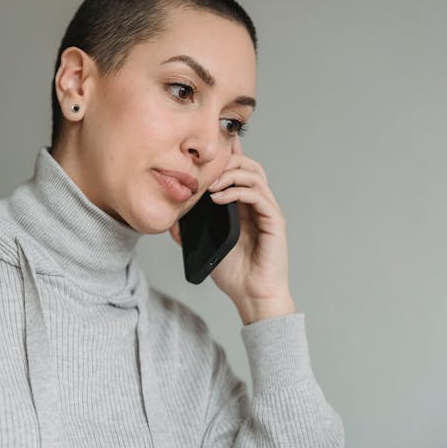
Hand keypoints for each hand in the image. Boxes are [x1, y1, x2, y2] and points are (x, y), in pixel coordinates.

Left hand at [170, 138, 294, 323]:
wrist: (253, 295)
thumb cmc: (234, 274)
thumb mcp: (206, 246)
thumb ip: (191, 230)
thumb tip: (172, 218)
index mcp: (245, 207)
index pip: (240, 172)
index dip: (227, 157)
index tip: (208, 152)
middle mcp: (259, 205)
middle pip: (250, 166)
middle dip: (227, 161)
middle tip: (206, 171)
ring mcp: (268, 211)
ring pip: (255, 175)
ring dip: (230, 174)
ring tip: (210, 186)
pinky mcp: (274, 221)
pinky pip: (258, 195)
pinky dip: (237, 191)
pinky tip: (218, 199)